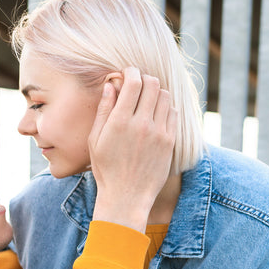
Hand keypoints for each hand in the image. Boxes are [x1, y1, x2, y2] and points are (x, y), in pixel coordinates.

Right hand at [89, 68, 176, 231]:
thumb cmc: (106, 169)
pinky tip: (155, 115)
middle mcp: (141, 124)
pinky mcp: (170, 142)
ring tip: (146, 100)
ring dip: (155, 92)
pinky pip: (173, 113)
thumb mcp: (95, 140)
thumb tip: (111, 85)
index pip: (133, 81)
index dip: (131, 71)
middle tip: (136, 85)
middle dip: (144, 79)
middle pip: (152, 84)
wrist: (126, 196)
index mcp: (120, 122)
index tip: (126, 73)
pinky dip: (165, 107)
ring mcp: (159, 133)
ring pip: (165, 96)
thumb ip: (103, 110)